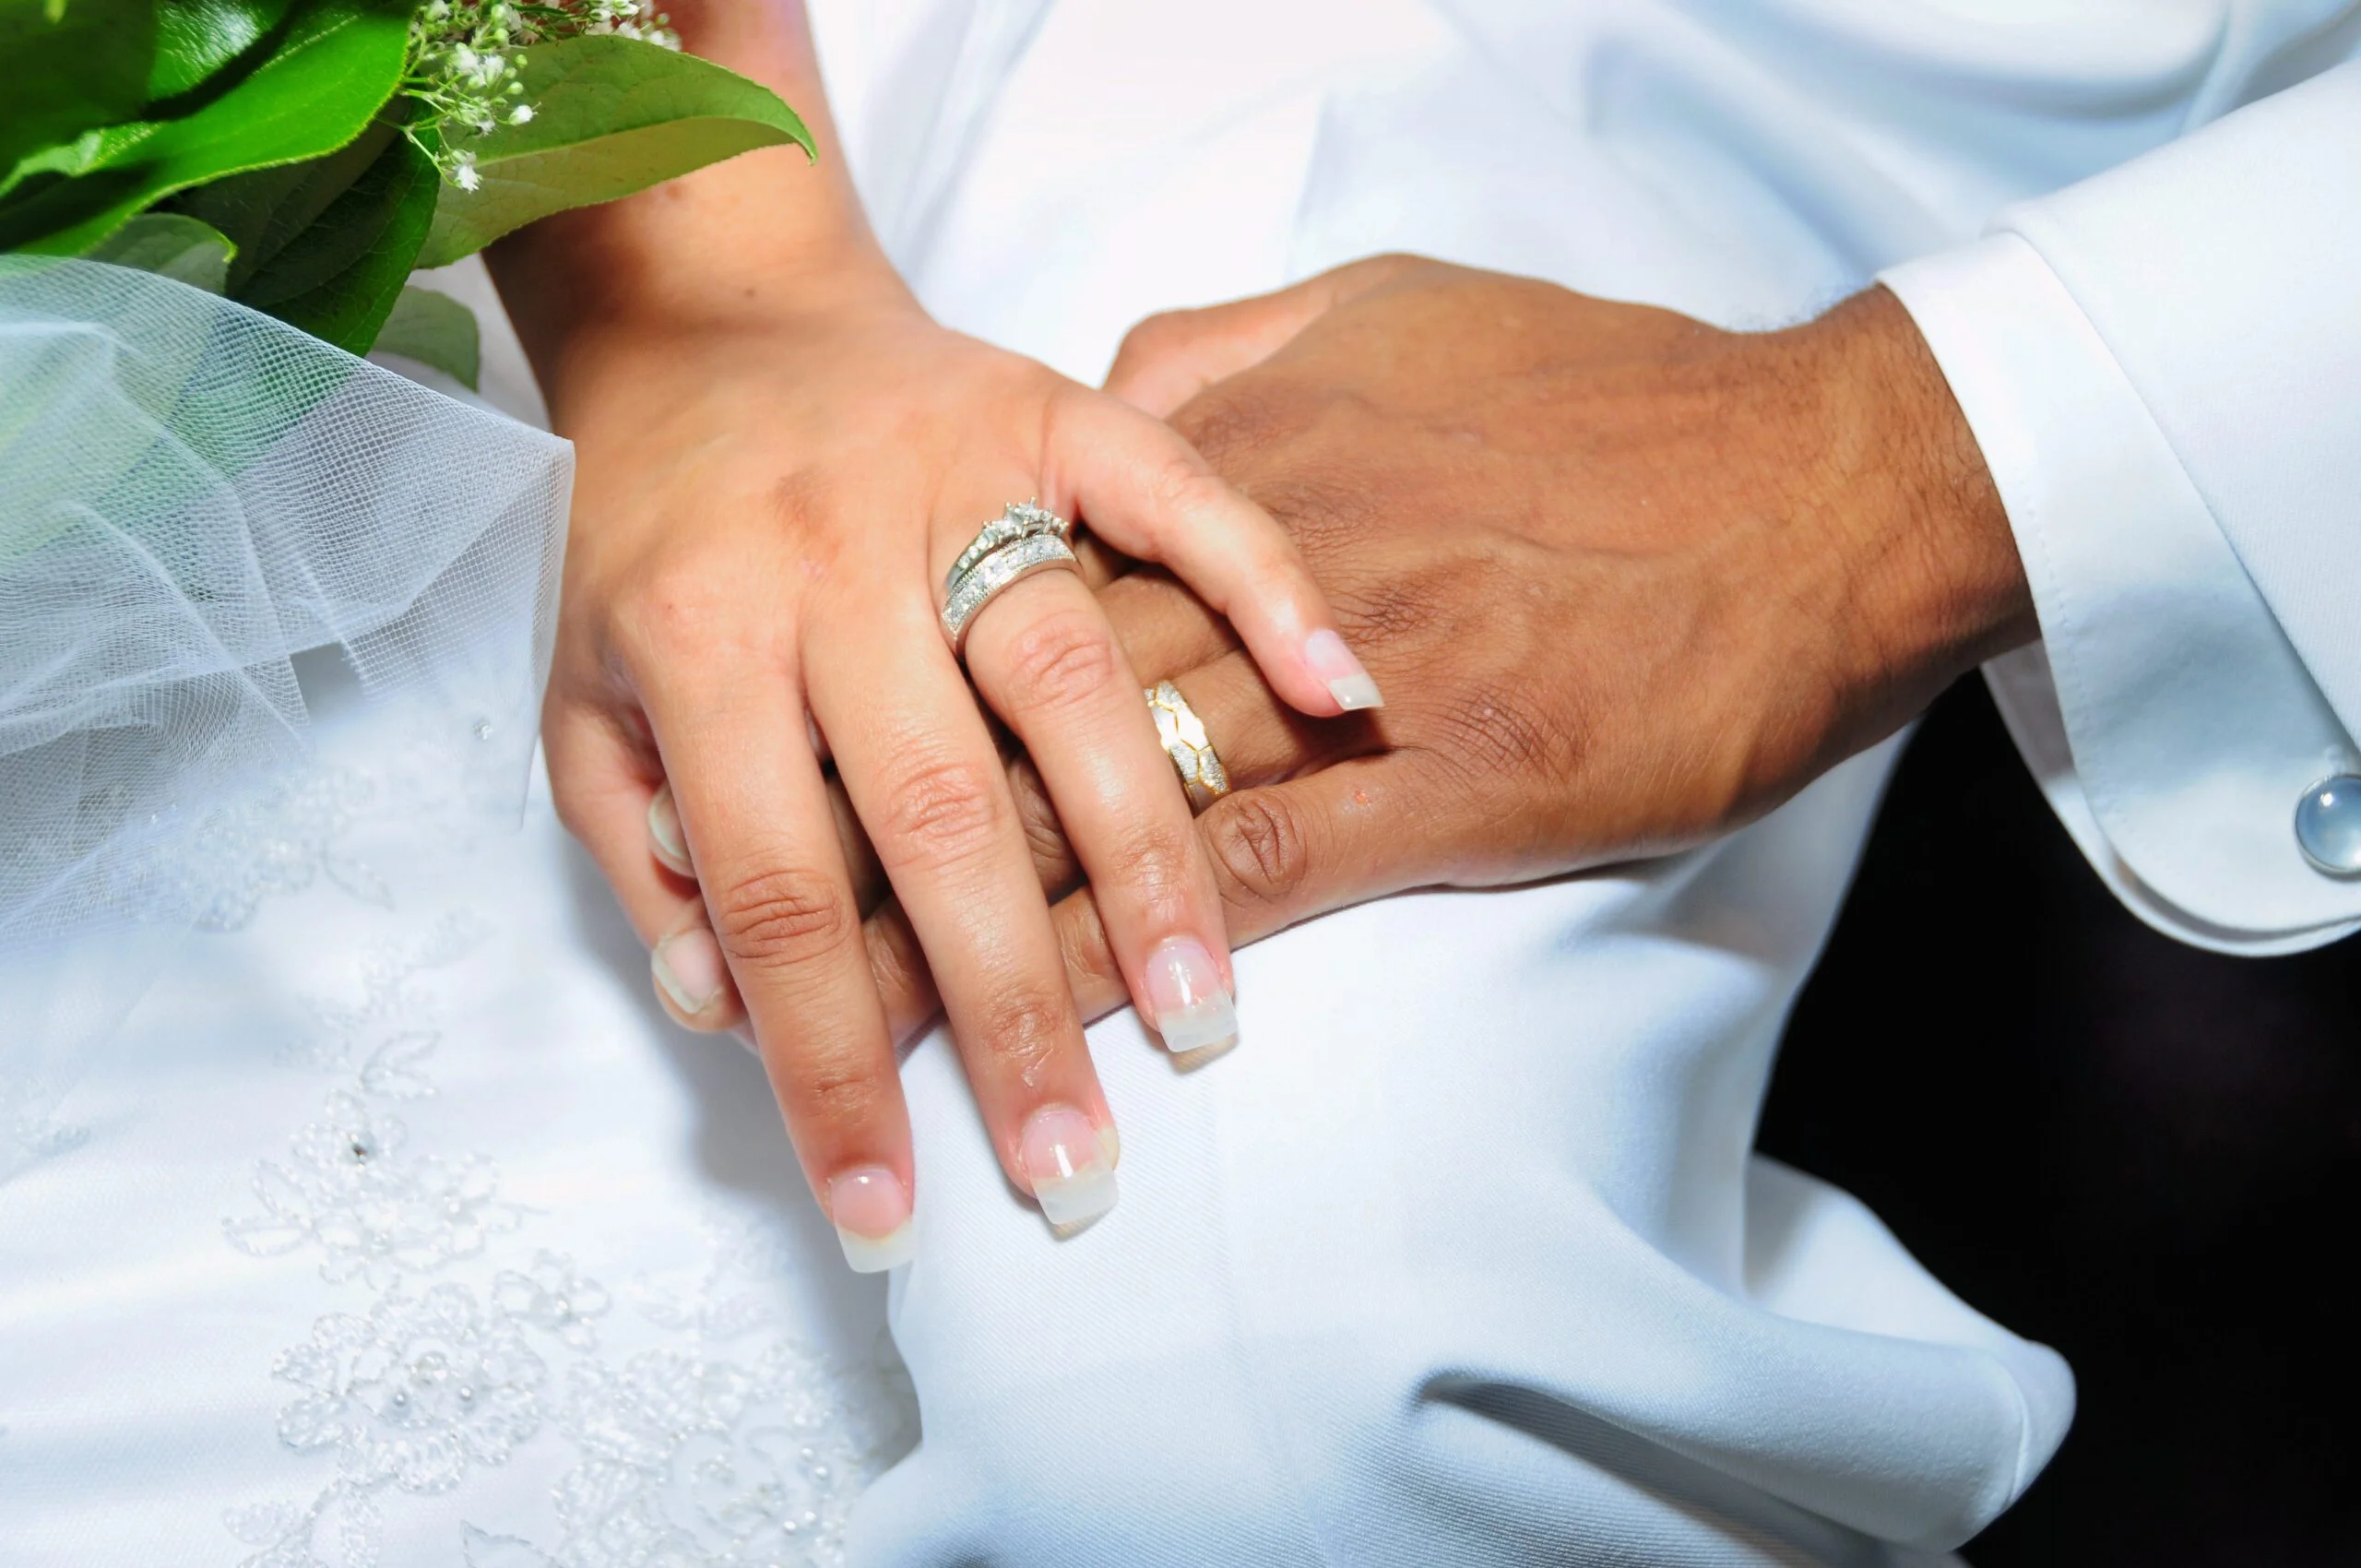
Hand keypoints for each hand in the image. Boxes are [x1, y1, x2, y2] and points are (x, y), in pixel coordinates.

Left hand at [487, 5, 1372, 1259]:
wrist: (707, 316)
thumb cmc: (650, 532)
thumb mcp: (581, 694)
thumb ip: (646, 855)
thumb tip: (720, 1018)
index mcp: (695, 635)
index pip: (772, 893)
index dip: (827, 1067)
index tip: (888, 1211)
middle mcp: (827, 557)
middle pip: (937, 810)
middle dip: (1012, 1003)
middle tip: (1075, 1161)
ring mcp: (953, 475)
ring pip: (1071, 676)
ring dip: (1148, 848)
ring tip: (1204, 1007)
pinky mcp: (1049, 409)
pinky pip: (1175, 492)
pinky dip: (1263, 583)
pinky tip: (1343, 692)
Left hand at [852, 257, 2034, 1030]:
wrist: (1812, 480)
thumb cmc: (1608, 392)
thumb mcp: (1395, 308)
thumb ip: (1228, 352)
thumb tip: (1114, 396)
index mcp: (1213, 447)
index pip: (996, 577)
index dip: (886, 678)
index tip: (790, 759)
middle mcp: (1235, 562)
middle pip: (1005, 696)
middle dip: (876, 817)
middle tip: (758, 916)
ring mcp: (1330, 681)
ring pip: (1099, 805)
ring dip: (975, 918)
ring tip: (859, 1020)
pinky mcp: (1432, 788)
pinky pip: (1243, 875)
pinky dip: (1141, 953)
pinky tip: (1063, 1028)